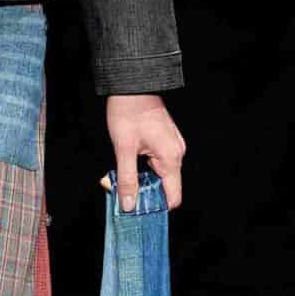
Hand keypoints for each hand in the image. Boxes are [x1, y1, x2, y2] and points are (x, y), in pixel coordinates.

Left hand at [103, 94, 184, 212]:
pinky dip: (143, 166)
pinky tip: (128, 161)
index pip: (173, 197)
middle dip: (142, 191)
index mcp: (170, 158)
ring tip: (120, 173)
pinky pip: (158, 162)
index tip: (138, 210)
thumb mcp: (124, 149)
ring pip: (159, 174)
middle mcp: (176, 153)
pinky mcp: (166, 140)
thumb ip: (127, 179)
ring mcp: (172, 146)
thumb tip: (128, 204)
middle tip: (118, 187)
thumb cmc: (128, 113)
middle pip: (164, 186)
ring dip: (140, 178)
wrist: (132, 85)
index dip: (156, 207)